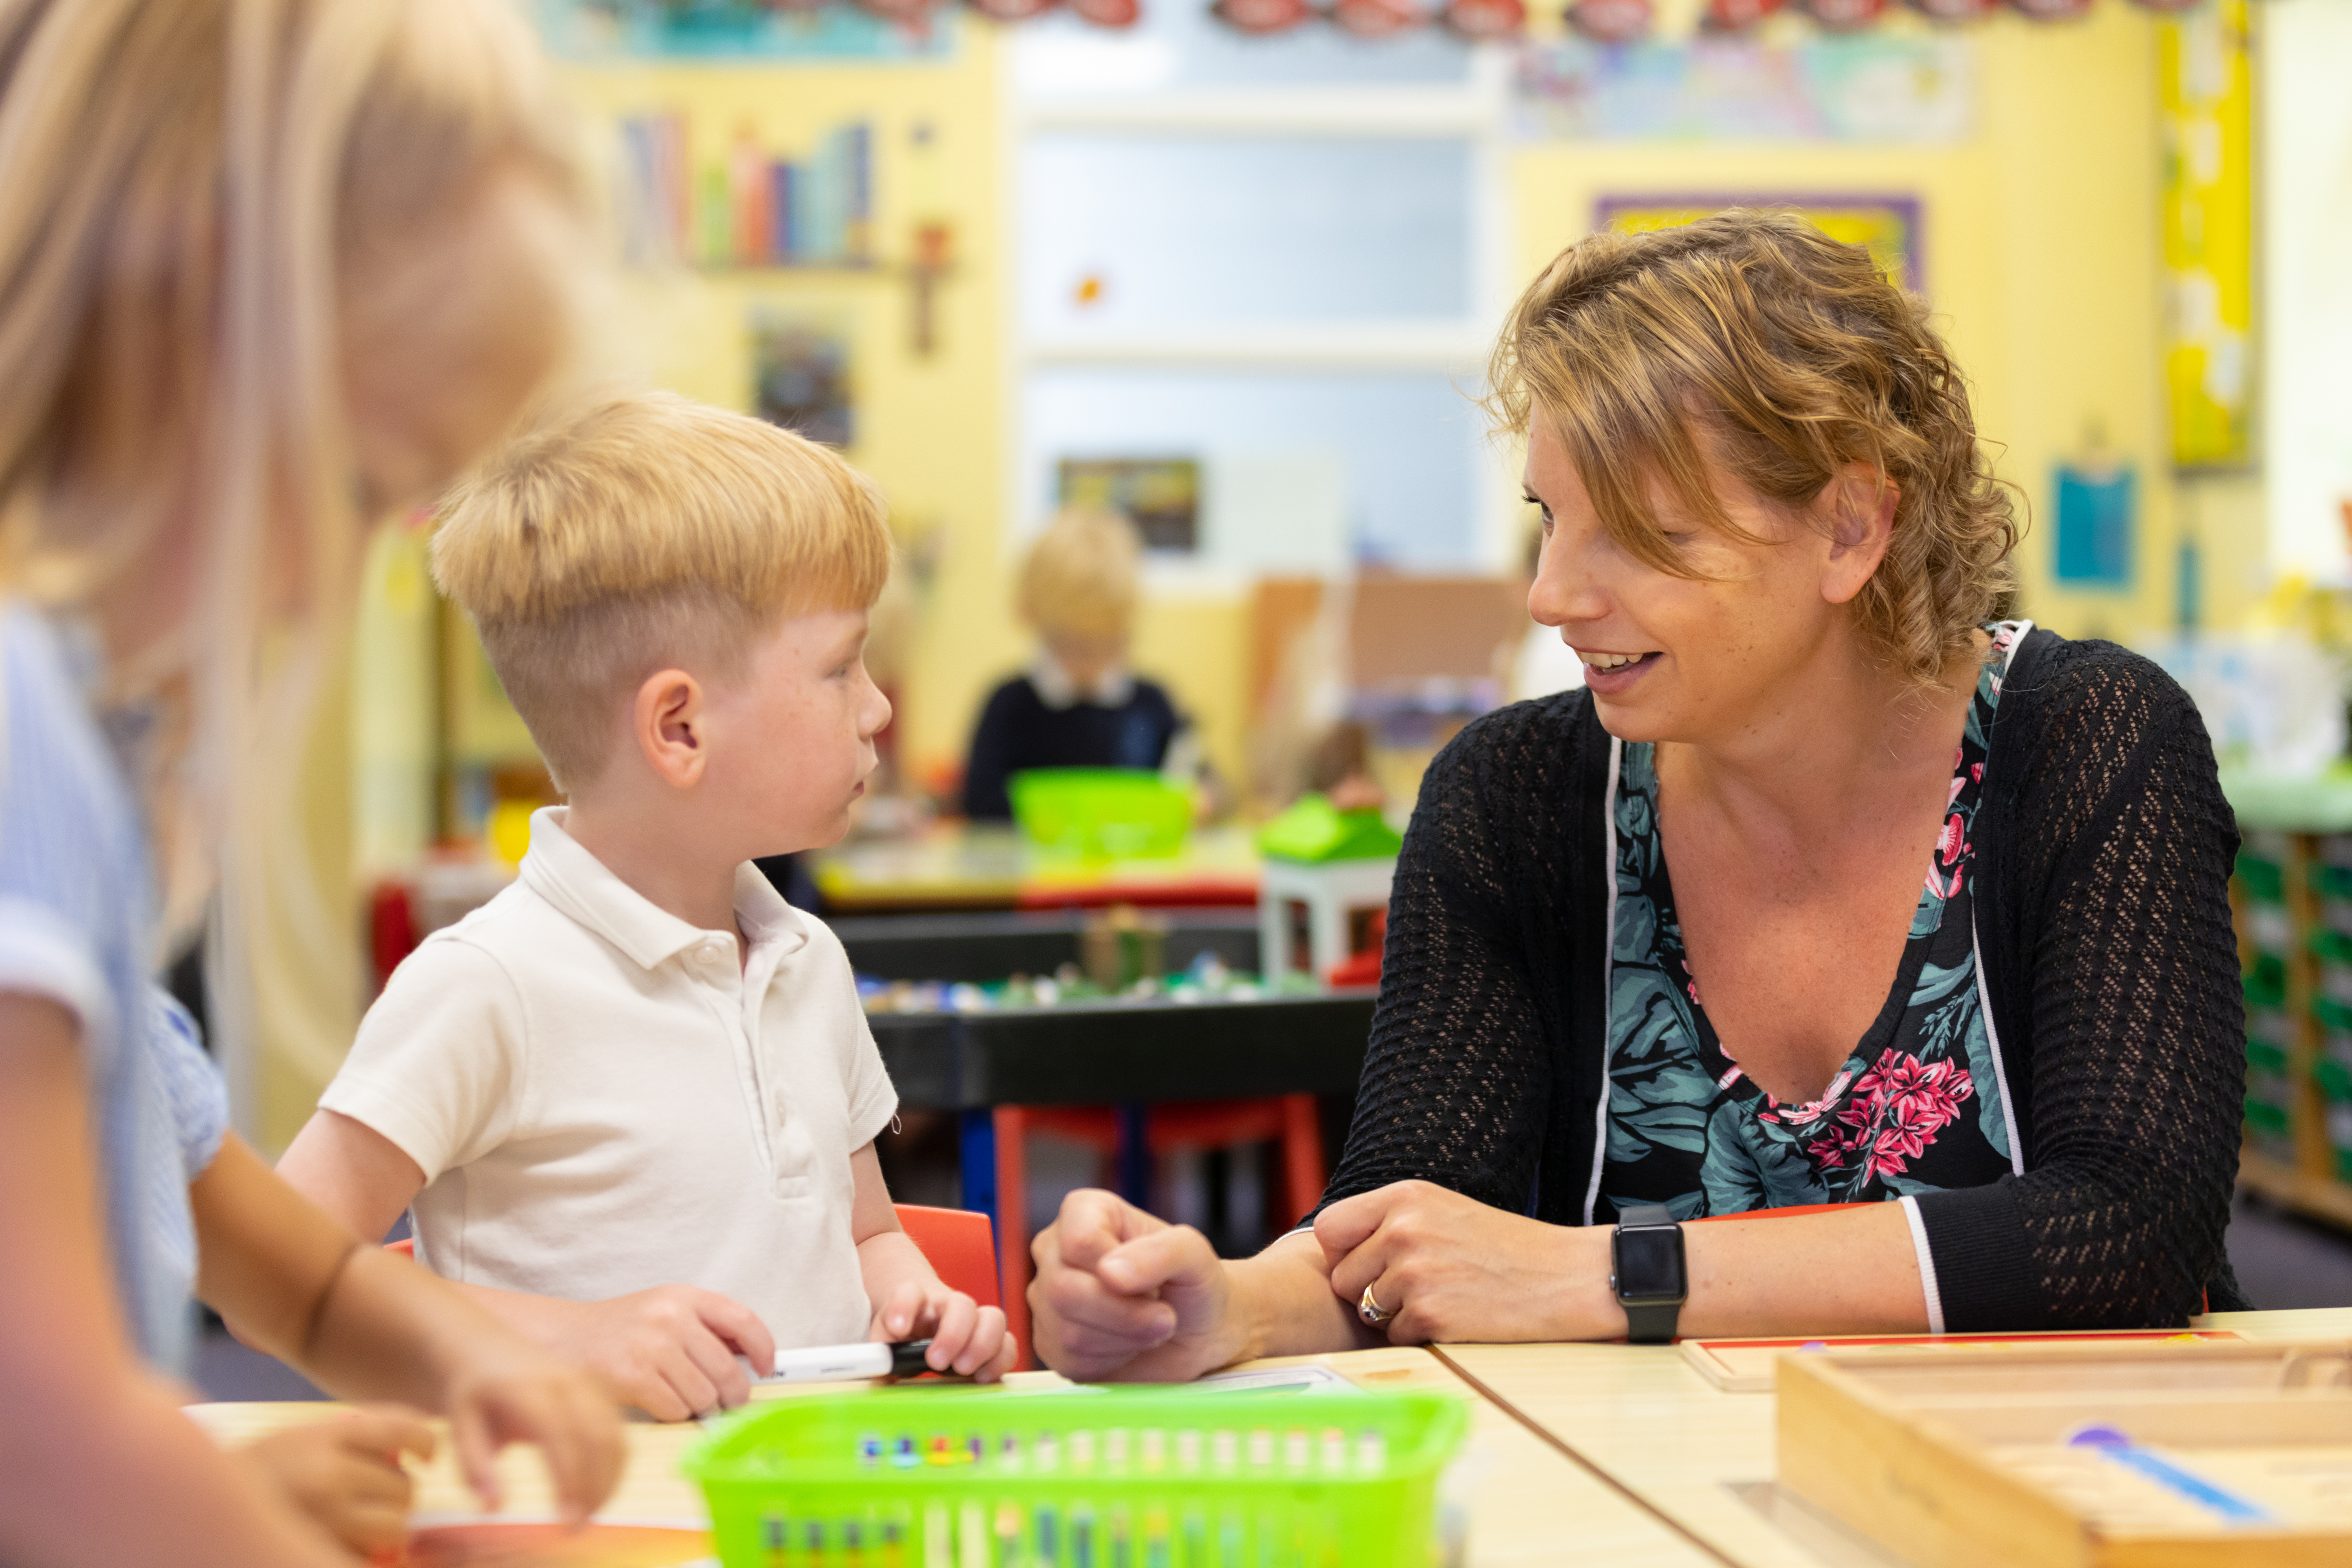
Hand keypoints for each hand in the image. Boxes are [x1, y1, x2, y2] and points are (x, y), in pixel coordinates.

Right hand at [231, 1407, 433, 1557]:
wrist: (197, 1511)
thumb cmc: (259, 1476)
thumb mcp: (301, 1440)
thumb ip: (352, 1441)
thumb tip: (406, 1458)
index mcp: (323, 1436)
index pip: (400, 1428)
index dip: (424, 1441)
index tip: (426, 1453)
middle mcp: (326, 1476)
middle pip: (403, 1489)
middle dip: (395, 1497)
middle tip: (372, 1500)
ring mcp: (323, 1521)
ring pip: (394, 1529)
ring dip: (385, 1531)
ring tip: (358, 1527)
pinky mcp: (313, 1550)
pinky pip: (367, 1558)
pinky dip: (363, 1555)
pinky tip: (344, 1545)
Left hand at [437, 1335, 625, 1524]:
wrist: (484, 1346)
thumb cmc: (472, 1390)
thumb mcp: (459, 1425)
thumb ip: (475, 1466)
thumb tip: (494, 1507)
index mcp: (530, 1389)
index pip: (562, 1438)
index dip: (571, 1481)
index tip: (566, 1521)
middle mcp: (566, 1381)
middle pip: (599, 1437)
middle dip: (597, 1486)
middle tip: (580, 1525)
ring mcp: (587, 1382)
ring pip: (615, 1434)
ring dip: (610, 1478)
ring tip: (590, 1512)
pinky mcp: (597, 1389)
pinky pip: (618, 1429)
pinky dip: (615, 1463)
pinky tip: (598, 1488)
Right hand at [541, 1286, 776, 1422]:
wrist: (565, 1338)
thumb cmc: (622, 1330)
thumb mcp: (667, 1310)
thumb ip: (707, 1327)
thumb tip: (752, 1357)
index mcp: (686, 1297)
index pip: (744, 1321)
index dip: (764, 1349)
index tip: (766, 1368)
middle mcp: (672, 1317)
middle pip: (727, 1369)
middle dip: (732, 1394)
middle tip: (724, 1400)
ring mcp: (653, 1346)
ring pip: (705, 1395)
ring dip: (698, 1405)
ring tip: (680, 1395)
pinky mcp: (634, 1376)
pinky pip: (677, 1409)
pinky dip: (673, 1413)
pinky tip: (659, 1401)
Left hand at [867, 1280, 1015, 1382]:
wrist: (922, 1315)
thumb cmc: (904, 1330)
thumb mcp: (884, 1338)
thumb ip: (880, 1353)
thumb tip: (879, 1373)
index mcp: (918, 1301)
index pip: (910, 1292)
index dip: (904, 1306)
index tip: (898, 1328)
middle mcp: (949, 1306)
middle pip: (961, 1304)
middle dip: (953, 1334)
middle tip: (935, 1362)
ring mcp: (974, 1320)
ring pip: (993, 1318)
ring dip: (982, 1346)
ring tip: (963, 1370)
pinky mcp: (991, 1339)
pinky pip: (1008, 1343)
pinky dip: (1000, 1360)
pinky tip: (982, 1378)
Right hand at [1028, 1189, 1240, 1381]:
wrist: (1197, 1333)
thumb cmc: (1193, 1283)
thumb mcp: (1194, 1255)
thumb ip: (1160, 1252)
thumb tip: (1109, 1272)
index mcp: (1084, 1212)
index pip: (1080, 1241)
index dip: (1121, 1270)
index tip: (1155, 1280)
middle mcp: (1054, 1250)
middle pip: (1064, 1289)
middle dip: (1127, 1314)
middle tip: (1164, 1315)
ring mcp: (1046, 1298)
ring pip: (1067, 1330)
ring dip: (1125, 1338)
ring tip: (1149, 1327)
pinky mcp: (1050, 1343)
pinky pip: (1069, 1360)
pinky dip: (1111, 1361)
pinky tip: (1129, 1345)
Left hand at [1316, 1180, 1615, 1343]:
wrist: (1564, 1276)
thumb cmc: (1505, 1247)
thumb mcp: (1442, 1209)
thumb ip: (1390, 1221)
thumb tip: (1336, 1250)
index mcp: (1404, 1196)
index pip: (1329, 1228)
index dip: (1343, 1253)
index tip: (1368, 1263)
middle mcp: (1402, 1230)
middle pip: (1343, 1278)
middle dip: (1369, 1291)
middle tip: (1417, 1287)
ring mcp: (1414, 1273)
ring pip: (1368, 1311)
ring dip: (1396, 1315)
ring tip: (1443, 1297)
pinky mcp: (1429, 1315)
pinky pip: (1395, 1337)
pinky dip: (1419, 1335)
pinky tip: (1456, 1317)